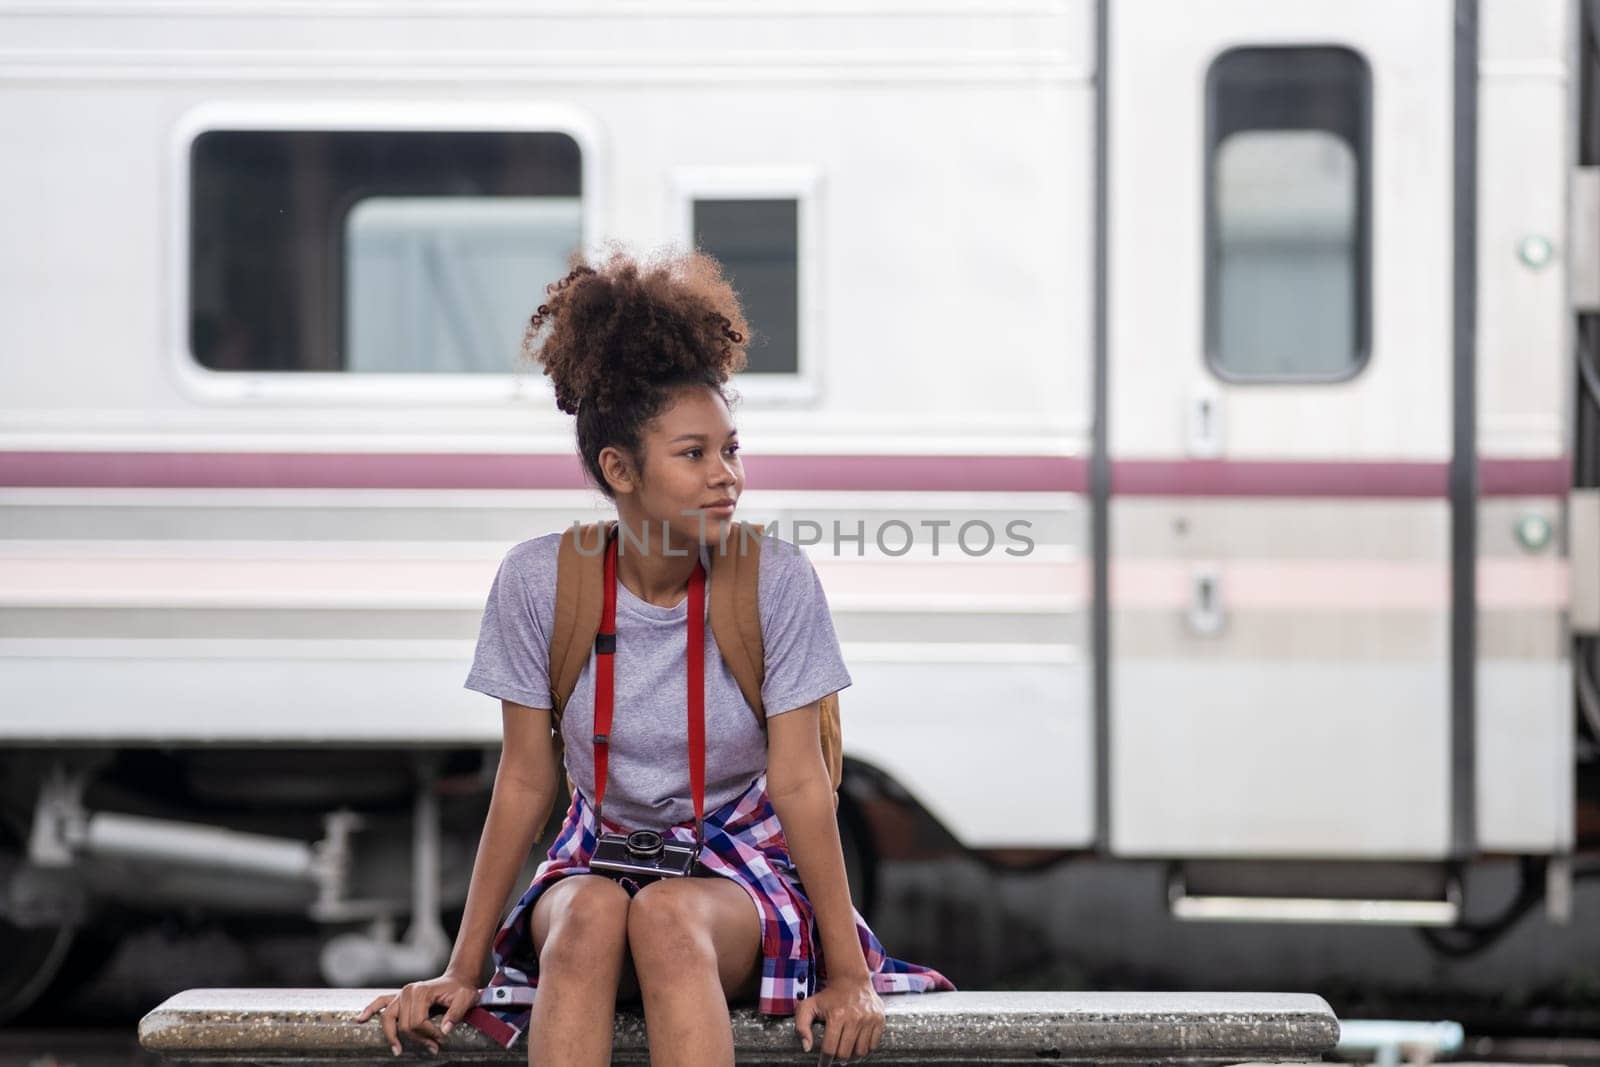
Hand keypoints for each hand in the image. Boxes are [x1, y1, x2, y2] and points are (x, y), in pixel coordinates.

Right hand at [354, 972, 477, 1055]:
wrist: (457, 980)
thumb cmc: (461, 989)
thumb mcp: (466, 998)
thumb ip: (456, 1014)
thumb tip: (444, 1030)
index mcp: (421, 991)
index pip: (418, 1021)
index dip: (429, 1034)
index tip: (441, 1039)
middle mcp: (408, 991)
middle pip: (404, 1024)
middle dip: (418, 1038)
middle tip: (433, 1047)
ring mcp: (401, 993)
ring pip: (389, 1019)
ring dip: (393, 1036)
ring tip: (398, 1050)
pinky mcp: (399, 996)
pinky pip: (380, 1002)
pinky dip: (370, 1010)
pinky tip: (361, 1018)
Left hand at [793, 975, 884, 1063]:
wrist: (851, 979)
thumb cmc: (828, 995)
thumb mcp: (808, 1006)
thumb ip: (801, 1026)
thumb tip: (807, 1047)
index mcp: (836, 1016)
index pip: (830, 1049)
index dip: (825, 1060)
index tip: (823, 1063)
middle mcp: (854, 1018)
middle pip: (845, 1053)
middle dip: (838, 1059)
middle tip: (835, 1056)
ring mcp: (869, 1019)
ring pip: (860, 1052)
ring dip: (852, 1056)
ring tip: (846, 1052)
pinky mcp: (879, 1019)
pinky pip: (873, 1045)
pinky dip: (865, 1049)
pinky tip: (857, 1044)